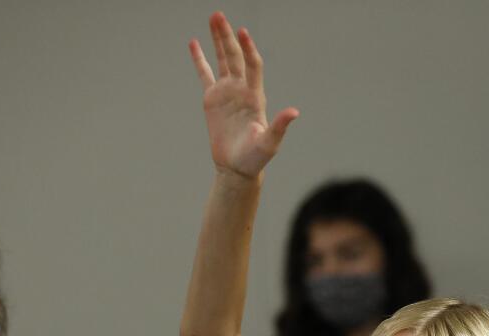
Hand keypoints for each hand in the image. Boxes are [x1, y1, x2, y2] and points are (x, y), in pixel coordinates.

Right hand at [189, 12, 298, 179]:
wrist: (237, 167)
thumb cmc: (256, 158)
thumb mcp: (270, 143)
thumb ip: (279, 126)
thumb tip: (294, 112)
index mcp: (255, 96)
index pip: (253, 66)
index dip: (249, 49)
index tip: (243, 33)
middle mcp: (241, 89)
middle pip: (235, 57)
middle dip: (228, 36)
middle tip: (219, 15)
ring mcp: (227, 92)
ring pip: (222, 60)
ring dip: (218, 40)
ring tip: (213, 18)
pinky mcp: (212, 99)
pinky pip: (204, 74)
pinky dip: (199, 59)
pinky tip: (194, 43)